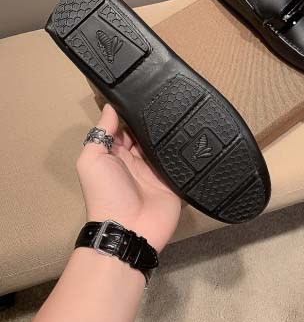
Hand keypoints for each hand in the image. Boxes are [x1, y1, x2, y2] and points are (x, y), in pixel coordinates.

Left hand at [76, 104, 180, 251]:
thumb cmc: (105, 193)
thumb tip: (110, 106)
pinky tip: (193, 131)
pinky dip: (184, 149)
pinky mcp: (173, 180)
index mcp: (115, 154)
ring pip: (163, 145)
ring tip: (182, 109)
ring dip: (170, 132)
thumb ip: (101, 133)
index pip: (125, 128)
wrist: (130, 229)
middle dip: (153, 120)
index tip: (143, 91)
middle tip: (167, 97)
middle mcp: (136, 160)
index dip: (131, 113)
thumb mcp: (92, 160)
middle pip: (146, 135)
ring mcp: (156, 170)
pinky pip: (179, 161)